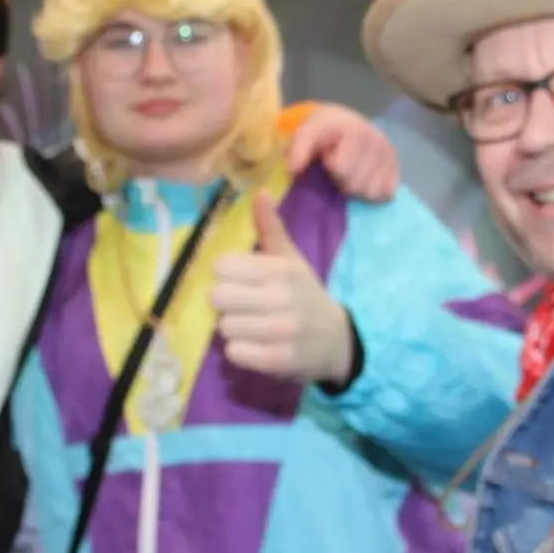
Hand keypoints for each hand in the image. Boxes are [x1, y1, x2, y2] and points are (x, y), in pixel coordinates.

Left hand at [209, 194, 353, 384]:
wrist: (336, 339)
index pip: (221, 266)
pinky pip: (235, 353)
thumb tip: (259, 191)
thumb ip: (270, 227)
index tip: (241, 279)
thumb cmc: (304, 294)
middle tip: (243, 304)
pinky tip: (255, 345)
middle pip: (217, 297)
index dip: (226, 274)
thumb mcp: (291, 259)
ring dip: (233, 328)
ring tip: (251, 325)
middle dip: (226, 302)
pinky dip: (240, 351)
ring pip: (224, 327)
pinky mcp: (277, 360)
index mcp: (280, 269)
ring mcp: (280, 331)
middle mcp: (280, 298)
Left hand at [287, 102, 398, 202]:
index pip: (340, 167)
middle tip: (336, 168)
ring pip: (369, 191)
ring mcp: (387, 150)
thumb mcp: (304, 134)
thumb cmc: (322, 133)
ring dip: (356, 189)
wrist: (346, 123)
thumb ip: (297, 149)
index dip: (329, 166)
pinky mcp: (396, 164)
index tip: (325, 158)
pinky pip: (384, 193)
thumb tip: (294, 171)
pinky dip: (373, 192)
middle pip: (353, 183)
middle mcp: (372, 135)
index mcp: (348, 127)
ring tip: (351, 173)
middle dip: (340, 181)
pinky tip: (365, 178)